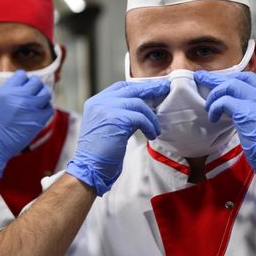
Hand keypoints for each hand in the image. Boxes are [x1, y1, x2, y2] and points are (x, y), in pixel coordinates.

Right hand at [0, 70, 53, 177]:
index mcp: (6, 92)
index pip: (22, 75)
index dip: (20, 78)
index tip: (18, 84)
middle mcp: (21, 99)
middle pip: (36, 82)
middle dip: (32, 84)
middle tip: (29, 90)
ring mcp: (31, 110)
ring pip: (46, 93)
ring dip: (42, 94)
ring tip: (36, 98)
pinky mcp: (38, 122)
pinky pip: (49, 109)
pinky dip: (46, 107)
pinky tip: (39, 110)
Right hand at [67, 80, 169, 195]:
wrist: (89, 168)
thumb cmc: (100, 152)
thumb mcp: (108, 125)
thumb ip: (121, 113)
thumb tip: (145, 107)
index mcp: (96, 102)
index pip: (121, 87)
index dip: (139, 88)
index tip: (154, 89)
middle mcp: (100, 102)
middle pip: (131, 89)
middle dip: (151, 90)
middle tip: (165, 90)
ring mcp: (106, 109)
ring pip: (138, 104)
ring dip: (151, 117)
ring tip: (156, 129)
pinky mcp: (116, 120)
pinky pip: (140, 118)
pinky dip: (149, 126)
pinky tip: (152, 135)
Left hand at [195, 71, 255, 198]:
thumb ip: (254, 110)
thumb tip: (234, 106)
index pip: (248, 77)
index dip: (230, 78)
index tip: (217, 82)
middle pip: (236, 78)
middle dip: (215, 79)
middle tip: (201, 79)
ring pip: (229, 86)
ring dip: (214, 96)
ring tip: (209, 108)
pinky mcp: (247, 114)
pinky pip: (224, 102)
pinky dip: (214, 108)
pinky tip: (213, 118)